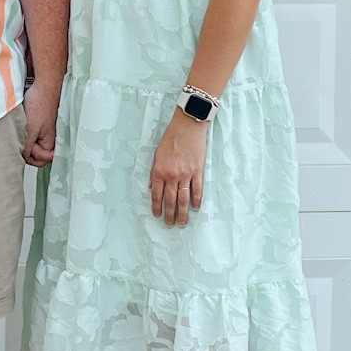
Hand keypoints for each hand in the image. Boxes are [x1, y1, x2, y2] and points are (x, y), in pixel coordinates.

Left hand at [20, 75, 62, 165]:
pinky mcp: (37, 125)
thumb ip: (29, 147)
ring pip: (30, 144)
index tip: (26, 146)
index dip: (31, 156)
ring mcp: (43, 132)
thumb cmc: (40, 104)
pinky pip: (29, 134)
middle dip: (26, 149)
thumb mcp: (31, 130)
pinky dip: (23, 132)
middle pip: (35, 154)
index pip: (40, 161)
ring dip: (24, 139)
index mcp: (51, 142)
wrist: (42, 85)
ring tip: (21, 128)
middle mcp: (48, 139)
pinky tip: (21, 124)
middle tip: (22, 137)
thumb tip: (25, 159)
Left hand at [150, 110, 206, 226]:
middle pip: (170, 200)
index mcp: (160, 171)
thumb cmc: (171, 138)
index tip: (157, 215)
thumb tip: (153, 187)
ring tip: (182, 223)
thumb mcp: (157, 154)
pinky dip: (196, 200)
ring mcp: (186, 174)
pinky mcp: (198, 171)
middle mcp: (172, 175)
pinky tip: (195, 208)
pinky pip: (197, 189)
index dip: (157, 207)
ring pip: (184, 199)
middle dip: (169, 214)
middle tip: (170, 224)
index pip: (157, 194)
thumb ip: (154, 172)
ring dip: (183, 212)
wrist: (187, 126)